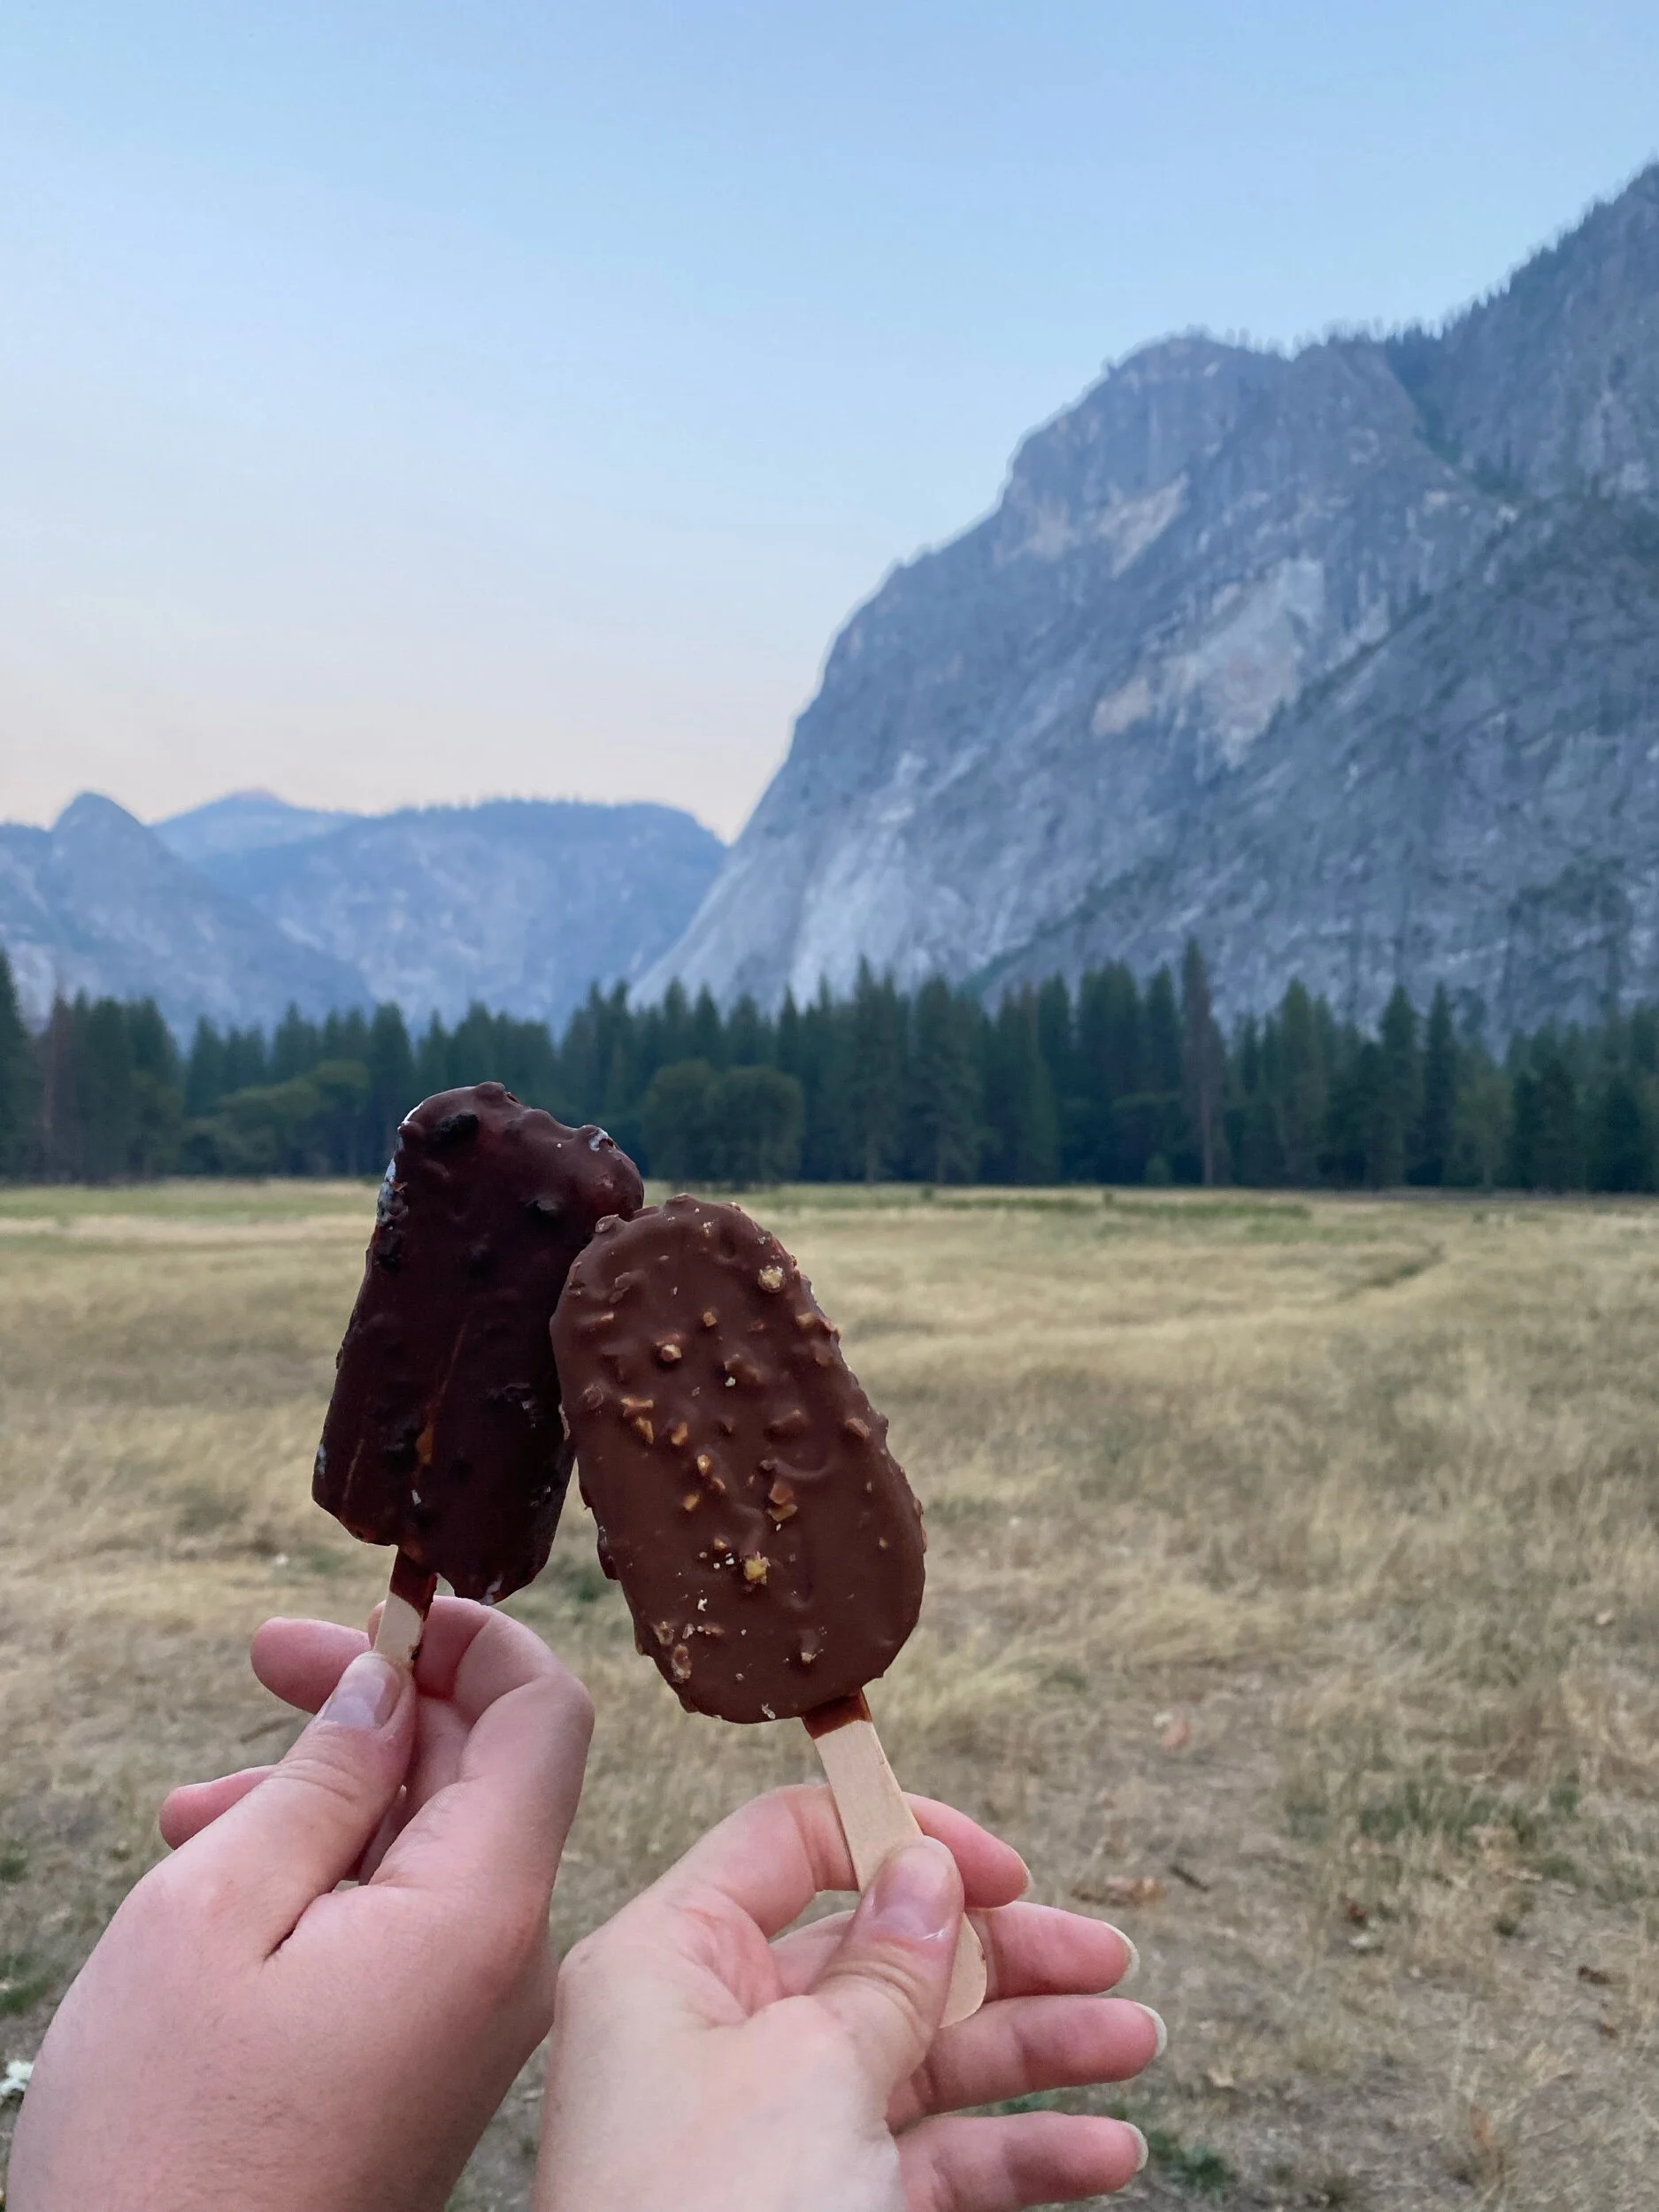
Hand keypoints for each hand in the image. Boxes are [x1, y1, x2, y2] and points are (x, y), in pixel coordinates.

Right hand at [10, 1600, 590, 2211]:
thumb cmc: (166, 2145)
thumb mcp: (214, 1913)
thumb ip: (322, 1780)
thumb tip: (387, 1688)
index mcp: (482, 1910)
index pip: (543, 1715)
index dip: (472, 1638)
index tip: (381, 1604)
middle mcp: (508, 1959)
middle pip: (484, 1770)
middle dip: (379, 1701)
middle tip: (268, 1659)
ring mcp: (473, 2015)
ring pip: (429, 1843)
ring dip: (329, 1794)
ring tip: (197, 1807)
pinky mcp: (430, 2056)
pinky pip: (406, 1919)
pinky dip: (329, 1873)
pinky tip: (227, 1871)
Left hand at [538, 1785, 1158, 2211]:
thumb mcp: (809, 2070)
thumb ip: (886, 1967)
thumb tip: (927, 1868)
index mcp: (673, 1964)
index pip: (789, 1846)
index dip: (899, 1839)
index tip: (1005, 1871)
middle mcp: (719, 2034)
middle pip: (879, 1954)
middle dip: (1001, 1956)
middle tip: (1109, 1957)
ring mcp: (774, 2132)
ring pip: (922, 2058)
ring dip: (1034, 2048)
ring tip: (1138, 2042)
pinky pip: (932, 2159)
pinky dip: (1017, 2153)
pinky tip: (1102, 2154)